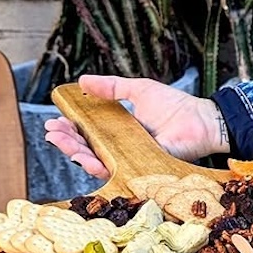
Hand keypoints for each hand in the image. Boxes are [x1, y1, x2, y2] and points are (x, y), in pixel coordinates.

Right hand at [43, 74, 228, 177]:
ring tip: (59, 140)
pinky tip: (84, 157)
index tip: (54, 120)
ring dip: (74, 152)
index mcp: (119, 131)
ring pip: (96, 162)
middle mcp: (121, 148)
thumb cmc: (175, 106)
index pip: (88, 133)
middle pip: (87, 149)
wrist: (202, 119)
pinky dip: (98, 166)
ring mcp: (130, 161)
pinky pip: (116, 172)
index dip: (70, 129)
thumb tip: (82, 80)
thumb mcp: (138, 90)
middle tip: (51, 131)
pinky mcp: (140, 170)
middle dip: (65, 141)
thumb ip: (111, 88)